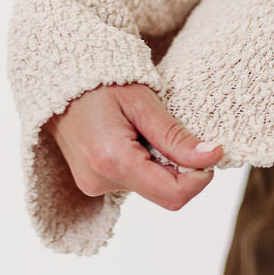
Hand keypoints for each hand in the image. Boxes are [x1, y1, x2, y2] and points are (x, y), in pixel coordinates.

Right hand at [47, 82, 222, 211]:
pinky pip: (135, 182)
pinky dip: (147, 165)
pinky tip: (136, 140)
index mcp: (113, 161)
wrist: (61, 80)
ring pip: (151, 188)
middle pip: (164, 194)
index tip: (208, 150)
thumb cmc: (102, 84)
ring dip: (163, 165)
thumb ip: (176, 136)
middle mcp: (100, 182)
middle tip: (175, 134)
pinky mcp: (93, 183)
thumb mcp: (143, 103)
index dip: (199, 176)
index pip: (173, 194)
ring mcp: (94, 186)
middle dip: (182, 169)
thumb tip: (212, 156)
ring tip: (146, 131)